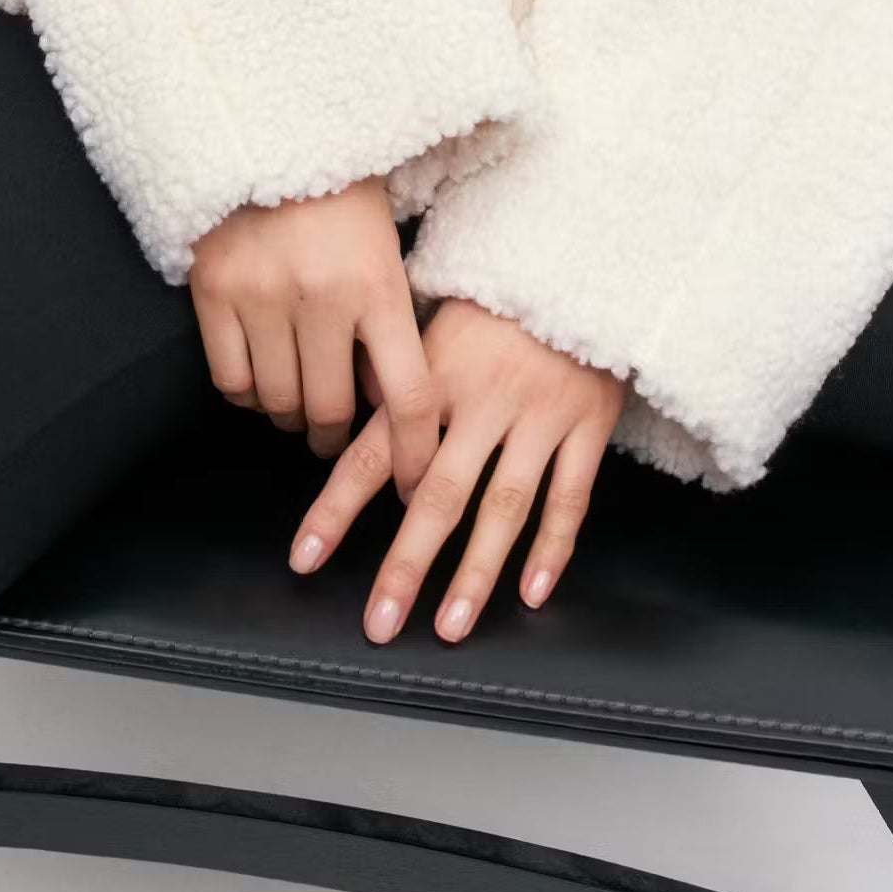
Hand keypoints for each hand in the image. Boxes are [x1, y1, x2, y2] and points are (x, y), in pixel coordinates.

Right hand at [188, 177, 442, 498]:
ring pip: (278, 403)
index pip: (408, 397)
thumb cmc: (342, 191)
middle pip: (333, 411)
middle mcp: (321, 299)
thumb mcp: (388, 249)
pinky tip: (259, 380)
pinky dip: (246, 395)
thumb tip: (384, 406)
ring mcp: (261, 297)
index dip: (412, 455)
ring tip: (300, 405)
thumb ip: (393, 324)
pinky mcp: (212, 292)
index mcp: (378, 285)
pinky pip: (229, 380)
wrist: (269, 127)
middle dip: (338, 437)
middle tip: (337, 435)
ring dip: (292, 417)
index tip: (412, 484)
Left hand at [286, 294, 626, 641]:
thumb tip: (354, 437)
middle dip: (405, 565)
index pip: (372, 452)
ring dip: (475, 573)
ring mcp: (539, 416)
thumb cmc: (497, 301)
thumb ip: (401, 384)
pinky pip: (569, 498)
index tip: (304, 558)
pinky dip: (551, 550)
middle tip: (379, 622)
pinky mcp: (587, 425)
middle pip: (437, 494)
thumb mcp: (434, 324)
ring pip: (504, 507)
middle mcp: (483, 400)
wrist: (581, 265)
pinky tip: (530, 594)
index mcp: (433, 375)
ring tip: (449, 626)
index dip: (336, 509)